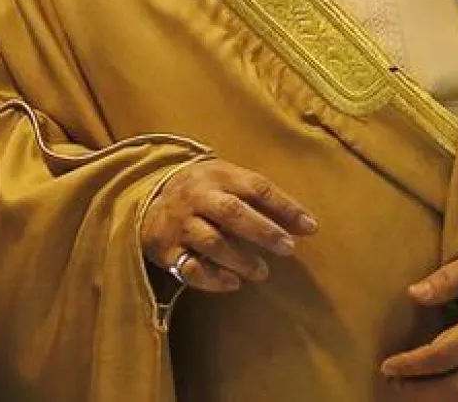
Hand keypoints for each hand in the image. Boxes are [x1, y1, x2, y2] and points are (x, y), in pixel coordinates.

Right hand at [140, 159, 317, 292]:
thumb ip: (261, 198)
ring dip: (241, 259)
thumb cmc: (203, 192)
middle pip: (232, 213)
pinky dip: (214, 278)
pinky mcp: (167, 251)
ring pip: (212, 242)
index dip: (285, 207)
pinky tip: (233, 283)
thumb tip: (307, 225)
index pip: (255, 187)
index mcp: (216, 175)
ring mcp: (180, 224)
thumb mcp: (226, 180)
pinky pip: (191, 268)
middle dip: (263, 231)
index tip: (310, 227)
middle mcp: (197, 197)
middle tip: (288, 248)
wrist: (147, 200)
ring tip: (262, 271)